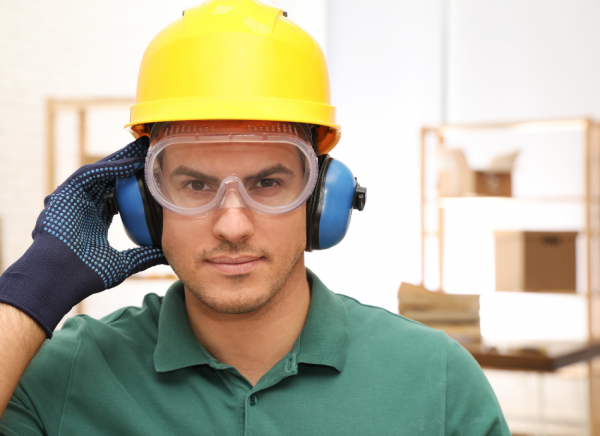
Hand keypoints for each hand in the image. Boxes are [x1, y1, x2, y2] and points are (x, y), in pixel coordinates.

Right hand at [0, 136, 166, 336]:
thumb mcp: (124, 263)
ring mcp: (74, 199)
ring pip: (101, 172)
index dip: (135, 183)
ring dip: (122, 159)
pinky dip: (110, 168)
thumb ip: (145, 256)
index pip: (118, 194)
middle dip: (130, 163)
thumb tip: (168, 256)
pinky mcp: (65, 195)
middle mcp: (84, 206)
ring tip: (142, 148)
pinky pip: (90, 175)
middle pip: (110, 178)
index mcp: (95, 219)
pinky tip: (130, 162)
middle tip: (150, 150)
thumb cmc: (86, 276)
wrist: (59, 280)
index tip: (155, 174)